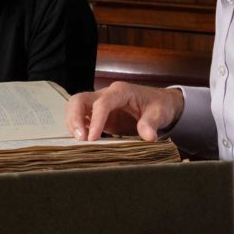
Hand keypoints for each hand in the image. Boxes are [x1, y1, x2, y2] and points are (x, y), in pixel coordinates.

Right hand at [65, 82, 183, 141]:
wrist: (160, 104)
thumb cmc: (159, 105)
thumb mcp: (159, 113)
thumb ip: (151, 123)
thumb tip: (148, 137)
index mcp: (121, 91)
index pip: (102, 103)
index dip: (95, 121)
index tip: (92, 139)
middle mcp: (106, 94)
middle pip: (79, 100)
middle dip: (75, 118)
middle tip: (80, 139)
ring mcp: (100, 104)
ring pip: (76, 107)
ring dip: (73, 124)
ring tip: (80, 142)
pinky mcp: (97, 115)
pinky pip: (81, 118)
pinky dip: (77, 128)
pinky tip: (81, 141)